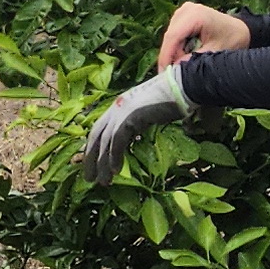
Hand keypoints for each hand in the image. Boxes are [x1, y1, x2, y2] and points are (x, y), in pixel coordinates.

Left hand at [83, 66, 192, 181]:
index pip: (98, 128)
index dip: (93, 147)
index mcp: (118, 105)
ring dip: (102, 164)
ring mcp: (122, 112)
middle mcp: (116, 108)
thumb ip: (135, 121)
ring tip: (103, 182)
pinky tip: (116, 171)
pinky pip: (118, 142)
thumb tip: (133, 136)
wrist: (180, 87)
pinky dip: (115, 157)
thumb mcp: (146, 111)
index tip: (90, 163)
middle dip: (91, 158)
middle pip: (96, 136)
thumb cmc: (169, 99)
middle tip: (89, 178)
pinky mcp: (131, 117)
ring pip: (105, 142)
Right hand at [156, 2, 251, 68]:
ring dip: (174, 51)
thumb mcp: (215, 53)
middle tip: (174, 73)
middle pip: (170, 36)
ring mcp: (184, 11)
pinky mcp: (183, 15)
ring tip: (184, 64)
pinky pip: (174, 33)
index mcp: (196, 15)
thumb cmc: (232, 39)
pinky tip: (186, 54)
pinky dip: (177, 46)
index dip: (166, 55)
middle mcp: (187, 9)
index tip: (163, 73)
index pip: (173, 36)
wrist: (241, 29)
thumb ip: (194, 60)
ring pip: (170, 36)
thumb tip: (174, 69)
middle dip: (170, 55)